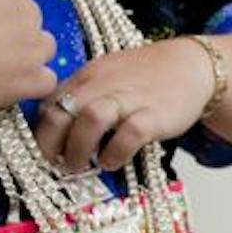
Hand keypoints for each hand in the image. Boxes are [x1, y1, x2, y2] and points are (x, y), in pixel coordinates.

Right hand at [0, 0, 57, 113]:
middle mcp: (27, 10)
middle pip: (30, 18)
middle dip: (12, 30)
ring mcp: (32, 46)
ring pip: (45, 48)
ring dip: (28, 55)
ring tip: (1, 66)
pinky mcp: (31, 78)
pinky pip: (46, 82)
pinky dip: (34, 84)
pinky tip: (14, 86)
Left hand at [34, 40, 213, 173]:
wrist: (190, 66)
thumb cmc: (146, 76)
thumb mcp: (107, 76)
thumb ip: (82, 96)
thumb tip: (54, 125)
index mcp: (88, 76)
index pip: (50, 102)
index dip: (40, 131)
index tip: (44, 150)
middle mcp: (103, 84)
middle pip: (61, 111)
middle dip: (50, 143)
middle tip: (55, 162)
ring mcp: (129, 99)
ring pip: (90, 119)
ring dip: (77, 149)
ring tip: (78, 166)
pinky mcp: (153, 115)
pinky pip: (127, 136)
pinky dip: (114, 153)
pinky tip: (111, 162)